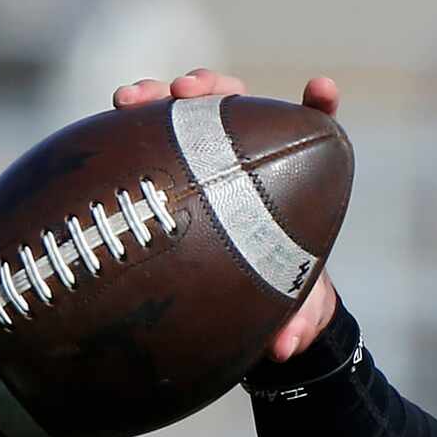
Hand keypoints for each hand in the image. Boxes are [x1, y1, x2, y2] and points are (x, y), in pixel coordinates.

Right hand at [111, 68, 344, 362]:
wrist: (243, 307)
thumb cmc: (279, 295)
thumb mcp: (295, 312)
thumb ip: (297, 325)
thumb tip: (284, 347)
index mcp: (291, 177)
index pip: (313, 129)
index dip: (318, 107)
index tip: (322, 91)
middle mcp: (246, 157)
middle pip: (236, 106)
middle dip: (213, 89)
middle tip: (191, 92)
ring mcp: (202, 157)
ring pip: (185, 113)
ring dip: (161, 95)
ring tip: (136, 97)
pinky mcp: (167, 166)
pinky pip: (147, 137)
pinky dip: (131, 121)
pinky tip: (113, 112)